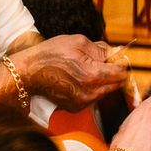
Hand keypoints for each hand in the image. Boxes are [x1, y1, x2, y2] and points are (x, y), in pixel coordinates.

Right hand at [10, 35, 126, 108]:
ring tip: (85, 69)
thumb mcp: (79, 42)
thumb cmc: (51, 54)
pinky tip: (78, 79)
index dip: (120, 63)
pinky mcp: (76, 107)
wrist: (29, 72)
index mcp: (94, 75)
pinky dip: (90, 89)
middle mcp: (91, 93)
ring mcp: (83, 102)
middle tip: (101, 62)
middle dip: (112, 73)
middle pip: (116, 84)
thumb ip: (102, 49)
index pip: (121, 73)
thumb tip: (116, 53)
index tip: (116, 58)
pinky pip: (92, 98)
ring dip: (102, 81)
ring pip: (105, 91)